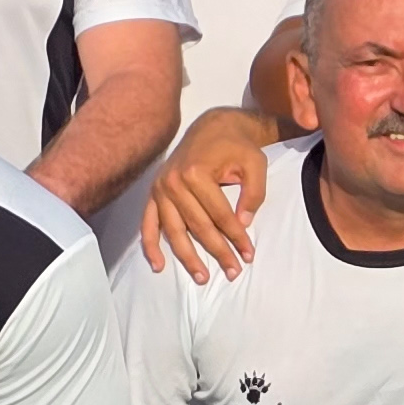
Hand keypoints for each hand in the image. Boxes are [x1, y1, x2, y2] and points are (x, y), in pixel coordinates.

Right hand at [141, 105, 279, 279]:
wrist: (212, 127)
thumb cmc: (236, 146)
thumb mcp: (255, 163)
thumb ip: (253, 193)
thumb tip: (243, 223)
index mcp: (196, 173)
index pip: (220, 214)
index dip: (236, 236)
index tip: (249, 254)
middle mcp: (173, 182)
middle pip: (198, 226)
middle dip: (218, 251)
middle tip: (233, 272)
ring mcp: (160, 189)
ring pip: (174, 231)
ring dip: (187, 257)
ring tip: (202, 277)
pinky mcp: (153, 194)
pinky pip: (148, 223)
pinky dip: (150, 246)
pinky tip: (159, 265)